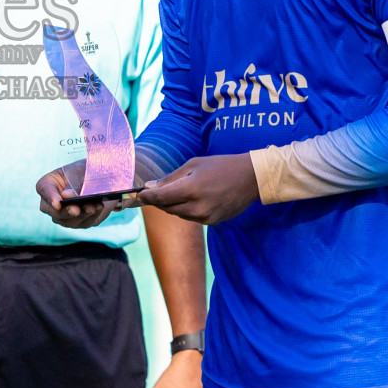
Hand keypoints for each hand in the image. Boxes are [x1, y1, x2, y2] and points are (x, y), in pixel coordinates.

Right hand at [35, 161, 120, 228]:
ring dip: (82, 214)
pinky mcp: (78, 222)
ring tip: (93, 207)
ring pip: (69, 220)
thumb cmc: (84, 171)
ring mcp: (63, 216)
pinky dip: (92, 215)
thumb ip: (72, 183)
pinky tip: (98, 207)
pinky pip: (84, 222)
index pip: (44, 190)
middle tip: (76, 210)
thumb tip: (66, 196)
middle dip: (66, 211)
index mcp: (48, 184)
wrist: (99, 179)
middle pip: (53, 211)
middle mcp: (51, 203)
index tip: (57, 203)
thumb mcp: (79, 171)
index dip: (50, 197)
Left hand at [135, 153, 259, 224]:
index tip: (137, 194)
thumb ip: (171, 178)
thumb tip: (150, 187)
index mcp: (191, 189)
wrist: (251, 179)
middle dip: (157, 201)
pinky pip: (191, 218)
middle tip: (152, 192)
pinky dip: (185, 209)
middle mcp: (198, 207)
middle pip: (167, 208)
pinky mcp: (212, 223)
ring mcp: (206, 217)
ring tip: (176, 192)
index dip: (146, 197)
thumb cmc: (221, 166)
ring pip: (178, 214)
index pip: (160, 198)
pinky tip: (191, 199)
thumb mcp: (193, 165)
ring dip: (172, 205)